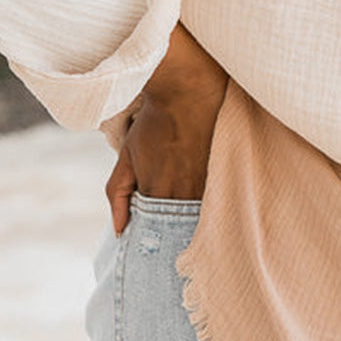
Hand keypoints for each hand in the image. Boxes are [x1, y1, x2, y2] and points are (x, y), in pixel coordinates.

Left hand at [104, 23, 228, 234]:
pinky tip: (213, 210)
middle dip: (176, 239)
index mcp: (155, 193)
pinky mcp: (223, 174)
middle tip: (175, 249)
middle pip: (179, 231)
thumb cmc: (153, 121)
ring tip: (195, 227)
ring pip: (200, 219)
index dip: (155, 242)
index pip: (154, 234)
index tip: (155, 250)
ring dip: (196, 225)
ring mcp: (205, 185)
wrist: (187, 90)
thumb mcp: (126, 155)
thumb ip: (117, 194)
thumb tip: (119, 231)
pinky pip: (218, 201)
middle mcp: (182, 194)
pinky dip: (213, 208)